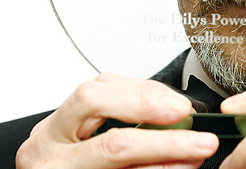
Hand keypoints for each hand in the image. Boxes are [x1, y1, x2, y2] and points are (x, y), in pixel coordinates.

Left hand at [16, 73, 218, 168]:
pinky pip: (100, 85)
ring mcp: (51, 124)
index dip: (164, 142)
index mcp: (58, 168)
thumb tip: (189, 153)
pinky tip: (154, 99)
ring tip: (177, 106)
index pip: (116, 147)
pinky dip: (133, 89)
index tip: (198, 144)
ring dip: (145, 92)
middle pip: (94, 100)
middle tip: (186, 113)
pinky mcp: (63, 112)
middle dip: (149, 103)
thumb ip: (150, 168)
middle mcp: (47, 142)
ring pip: (96, 85)